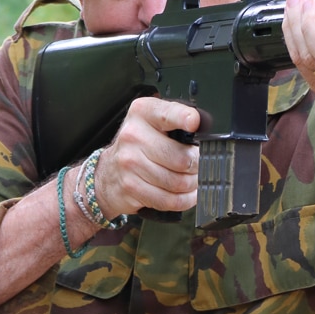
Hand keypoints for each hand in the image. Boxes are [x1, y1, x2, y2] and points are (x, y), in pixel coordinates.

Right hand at [93, 96, 200, 217]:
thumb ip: (176, 121)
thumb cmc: (138, 146)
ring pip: (178, 182)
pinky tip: (187, 194)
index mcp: (142, 113)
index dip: (184, 118)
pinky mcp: (131, 187)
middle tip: (200, 166)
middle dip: (199, 166)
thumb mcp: (153, 123)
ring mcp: (130, 163)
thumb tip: (207, 135)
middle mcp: (133, 135)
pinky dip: (184, 200)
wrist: (108, 173)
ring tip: (193, 180)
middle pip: (182, 158)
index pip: (168, 113)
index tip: (194, 122)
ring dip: (193, 185)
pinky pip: (169, 200)